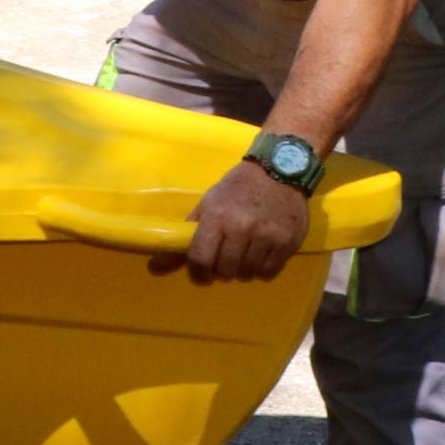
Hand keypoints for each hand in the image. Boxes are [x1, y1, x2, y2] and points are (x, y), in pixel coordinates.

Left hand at [162, 162, 312, 285]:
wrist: (278, 171)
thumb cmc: (236, 189)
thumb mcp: (208, 206)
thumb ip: (185, 237)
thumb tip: (155, 267)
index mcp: (217, 217)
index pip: (200, 258)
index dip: (198, 272)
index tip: (201, 272)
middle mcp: (242, 227)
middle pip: (225, 269)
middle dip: (221, 270)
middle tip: (224, 259)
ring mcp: (268, 235)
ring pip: (248, 273)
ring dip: (242, 270)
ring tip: (243, 255)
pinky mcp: (289, 241)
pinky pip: (269, 271)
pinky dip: (262, 269)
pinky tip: (260, 255)